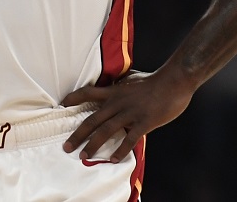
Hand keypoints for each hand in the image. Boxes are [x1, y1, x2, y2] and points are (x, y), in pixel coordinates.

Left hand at [60, 69, 193, 161]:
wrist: (174, 81)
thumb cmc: (154, 79)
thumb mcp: (131, 78)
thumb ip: (120, 83)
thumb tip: (114, 83)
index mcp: (114, 91)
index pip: (88, 92)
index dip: (73, 98)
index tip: (62, 105)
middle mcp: (118, 102)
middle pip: (92, 119)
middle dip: (77, 135)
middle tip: (67, 146)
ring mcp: (130, 113)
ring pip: (105, 131)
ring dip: (92, 145)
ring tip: (83, 156)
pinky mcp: (143, 122)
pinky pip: (129, 139)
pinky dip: (120, 150)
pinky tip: (113, 159)